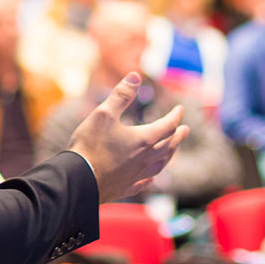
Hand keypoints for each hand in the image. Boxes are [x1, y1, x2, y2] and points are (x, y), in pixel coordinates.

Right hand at [68, 72, 189, 202]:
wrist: (79, 179)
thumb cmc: (90, 145)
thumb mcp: (103, 113)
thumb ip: (121, 95)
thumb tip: (135, 76)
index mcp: (143, 139)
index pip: (166, 126)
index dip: (175, 116)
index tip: (180, 109)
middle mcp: (144, 159)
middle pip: (168, 146)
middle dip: (178, 136)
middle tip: (185, 130)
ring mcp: (136, 175)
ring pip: (160, 165)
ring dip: (169, 156)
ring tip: (172, 151)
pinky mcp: (125, 188)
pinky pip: (144, 183)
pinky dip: (151, 178)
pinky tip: (151, 179)